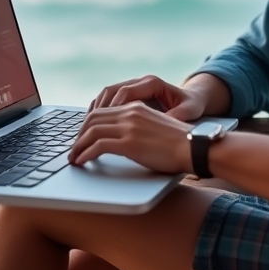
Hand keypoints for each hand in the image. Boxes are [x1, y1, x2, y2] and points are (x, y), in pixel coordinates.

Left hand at [70, 102, 192, 173]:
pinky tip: (82, 162)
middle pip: (92, 120)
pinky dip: (86, 154)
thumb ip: (137, 128)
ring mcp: (129, 127)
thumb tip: (121, 140)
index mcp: (135, 107)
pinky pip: (98, 146)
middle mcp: (130, 113)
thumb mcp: (154, 127)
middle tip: (73, 149)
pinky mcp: (130, 142)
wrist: (194, 146)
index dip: (86, 125)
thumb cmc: (178, 143)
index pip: (102, 111)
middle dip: (78, 135)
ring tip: (73, 158)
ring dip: (78, 146)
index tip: (81, 138)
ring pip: (91, 132)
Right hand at [88, 74, 206, 120]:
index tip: (105, 123)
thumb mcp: (188, 111)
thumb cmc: (192, 106)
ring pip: (107, 93)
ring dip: (96, 110)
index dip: (113, 107)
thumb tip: (164, 124)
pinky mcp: (131, 94)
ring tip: (87, 128)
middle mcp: (141, 81)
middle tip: (88, 128)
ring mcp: (134, 86)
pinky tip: (93, 125)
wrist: (194, 99)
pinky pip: (109, 99)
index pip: (126, 92)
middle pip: (112, 90)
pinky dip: (100, 110)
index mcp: (153, 83)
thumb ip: (175, 116)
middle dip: (99, 110)